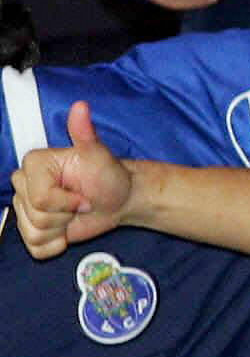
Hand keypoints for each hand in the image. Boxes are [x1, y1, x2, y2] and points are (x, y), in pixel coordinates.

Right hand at [11, 103, 134, 259]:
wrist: (119, 199)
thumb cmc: (109, 176)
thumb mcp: (99, 155)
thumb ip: (84, 132)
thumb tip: (80, 107)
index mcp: (34, 165)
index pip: (38, 198)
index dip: (67, 202)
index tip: (85, 195)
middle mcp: (23, 186)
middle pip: (34, 217)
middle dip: (65, 215)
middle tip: (81, 203)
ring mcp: (26, 209)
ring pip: (34, 234)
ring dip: (61, 229)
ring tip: (74, 215)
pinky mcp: (33, 231)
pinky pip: (35, 249)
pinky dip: (56, 245)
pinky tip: (68, 231)